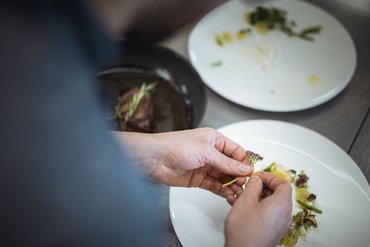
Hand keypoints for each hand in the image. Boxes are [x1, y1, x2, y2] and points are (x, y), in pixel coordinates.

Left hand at [114, 128, 251, 203]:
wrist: (154, 158)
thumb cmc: (175, 146)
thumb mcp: (206, 152)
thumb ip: (226, 162)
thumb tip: (244, 168)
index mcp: (214, 139)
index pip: (236, 151)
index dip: (244, 162)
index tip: (250, 173)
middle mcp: (211, 152)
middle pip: (231, 166)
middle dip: (239, 175)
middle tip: (244, 185)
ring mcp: (205, 166)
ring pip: (224, 177)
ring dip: (231, 185)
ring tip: (238, 193)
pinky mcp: (198, 179)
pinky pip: (214, 185)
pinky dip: (222, 191)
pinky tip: (228, 195)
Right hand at [225, 172, 291, 246]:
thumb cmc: (245, 230)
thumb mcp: (246, 200)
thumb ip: (253, 186)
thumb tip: (256, 180)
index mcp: (282, 204)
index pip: (283, 183)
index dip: (270, 177)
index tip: (257, 177)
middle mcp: (285, 215)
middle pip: (278, 193)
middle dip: (261, 187)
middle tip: (249, 186)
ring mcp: (280, 225)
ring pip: (271, 204)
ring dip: (256, 197)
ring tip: (241, 197)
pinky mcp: (273, 231)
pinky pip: (268, 214)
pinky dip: (257, 208)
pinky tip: (242, 208)